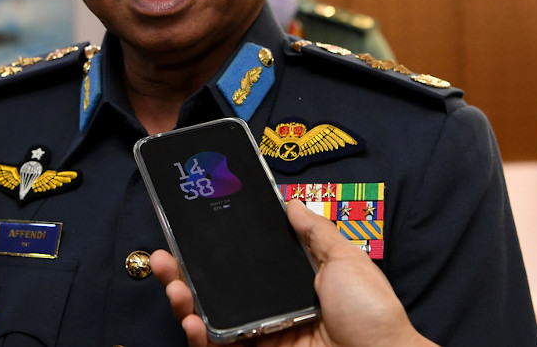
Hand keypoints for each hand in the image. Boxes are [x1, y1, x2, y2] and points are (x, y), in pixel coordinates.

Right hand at [150, 200, 436, 346]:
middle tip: (164, 256)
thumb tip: (291, 202)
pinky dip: (199, 336)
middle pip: (216, 288)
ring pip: (209, 317)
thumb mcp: (347, 260)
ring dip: (184, 300)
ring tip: (174, 285)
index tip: (192, 229)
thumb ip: (315, 233)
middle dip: (184, 272)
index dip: (215, 248)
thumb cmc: (371, 313)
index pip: (242, 262)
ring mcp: (261, 335)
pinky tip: (192, 321)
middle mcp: (270, 308)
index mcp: (290, 282)